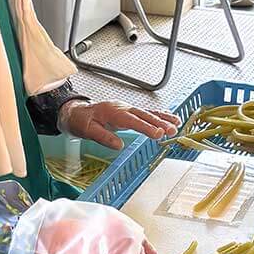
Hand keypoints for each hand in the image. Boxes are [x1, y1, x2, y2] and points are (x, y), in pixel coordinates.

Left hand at [59, 100, 178, 150]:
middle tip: (172, 130)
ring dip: (162, 118)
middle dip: (159, 122)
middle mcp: (123, 108)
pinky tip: (169, 118)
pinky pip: (146, 113)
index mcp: (113, 112)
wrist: (77, 112)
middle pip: (144, 115)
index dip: (146, 127)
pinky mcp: (129, 112)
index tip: (158, 133)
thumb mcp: (88, 131)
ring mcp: (127, 108)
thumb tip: (119, 145)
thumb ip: (103, 137)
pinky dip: (158, 115)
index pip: (132, 120)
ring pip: (147, 113)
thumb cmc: (82, 121)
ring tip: (176, 123)